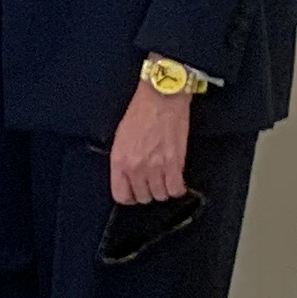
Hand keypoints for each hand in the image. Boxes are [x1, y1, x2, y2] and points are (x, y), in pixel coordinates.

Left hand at [107, 78, 192, 204]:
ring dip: (164, 189)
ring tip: (165, 178)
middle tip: (153, 181)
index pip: (121, 195)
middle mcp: (135, 168)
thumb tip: (128, 178)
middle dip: (148, 192)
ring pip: (161, 196)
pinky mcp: (175, 164)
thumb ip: (123, 161)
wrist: (160, 99)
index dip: (130, 197)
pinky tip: (176, 178)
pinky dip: (178, 187)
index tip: (136, 192)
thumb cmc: (139, 115)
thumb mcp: (121, 139)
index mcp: (119, 161)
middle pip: (143, 198)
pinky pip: (177, 190)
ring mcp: (155, 167)